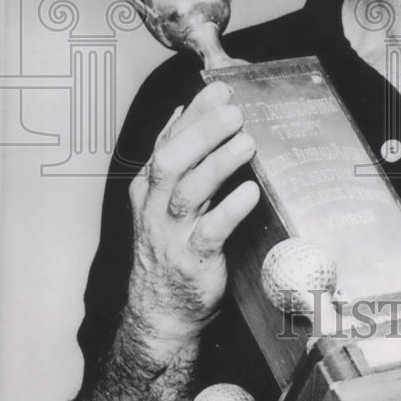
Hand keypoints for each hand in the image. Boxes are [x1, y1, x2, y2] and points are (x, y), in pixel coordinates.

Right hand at [126, 80, 258, 351]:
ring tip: (247, 141)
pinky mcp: (193, 261)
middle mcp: (156, 207)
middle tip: (235, 111)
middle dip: (203, 132)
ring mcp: (172, 234)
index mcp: (150, 187)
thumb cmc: (170, 247)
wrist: (160, 312)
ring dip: (219, 163)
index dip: (194, 113)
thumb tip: (184, 109)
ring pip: (189, 192)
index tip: (219, 88)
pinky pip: (210, 232)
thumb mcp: (164, 199)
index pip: (168, 140)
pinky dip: (230, 210)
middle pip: (173, 161)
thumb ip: (177, 156)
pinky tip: (250, 192)